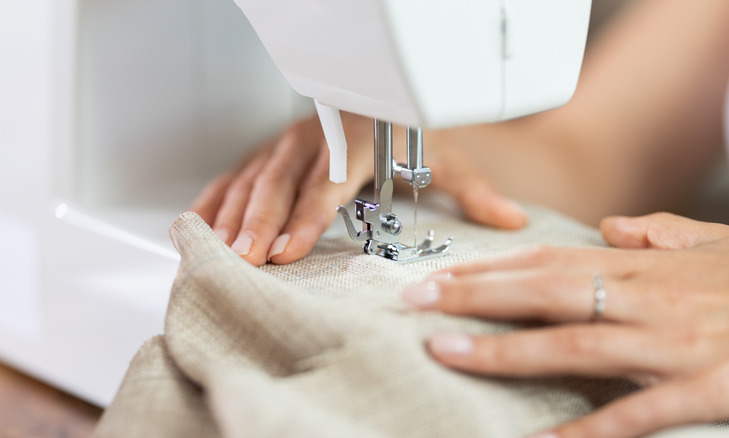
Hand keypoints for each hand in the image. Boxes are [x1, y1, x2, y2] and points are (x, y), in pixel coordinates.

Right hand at [190, 114, 526, 265]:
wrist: (383, 93)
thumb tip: (512, 220)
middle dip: (258, 225)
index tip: (285, 251)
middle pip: (280, 186)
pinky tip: (199, 224)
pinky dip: (216, 199)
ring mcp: (287, 144)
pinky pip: (236, 173)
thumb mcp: (445, 157)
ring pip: (253, 180)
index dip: (305, 220)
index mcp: (356, 144)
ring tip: (217, 252)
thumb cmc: (410, 129)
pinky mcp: (270, 150)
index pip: (325, 187)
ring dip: (233, 216)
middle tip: (242, 262)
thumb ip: (473, 191)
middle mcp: (315, 143)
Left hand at [402, 213, 728, 437]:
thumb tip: (611, 226)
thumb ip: (656, 233)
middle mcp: (647, 299)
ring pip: (574, 345)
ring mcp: (674, 346)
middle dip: (474, 297)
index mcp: (645, 266)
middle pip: (544, 293)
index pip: (548, 261)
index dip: (489, 269)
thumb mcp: (713, 240)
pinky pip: (638, 414)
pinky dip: (590, 429)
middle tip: (414, 302)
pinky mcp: (708, 390)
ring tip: (445, 351)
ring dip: (505, 350)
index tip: (440, 274)